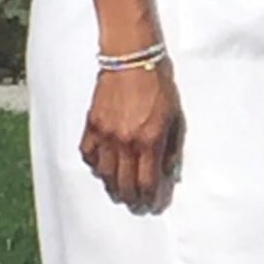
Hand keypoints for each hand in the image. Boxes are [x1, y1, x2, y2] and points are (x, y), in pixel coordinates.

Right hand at [80, 58, 181, 207]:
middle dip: (131, 200)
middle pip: (124, 185)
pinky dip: (95, 166)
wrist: (131, 59)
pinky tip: (103, 168)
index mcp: (149, 141)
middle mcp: (125, 142)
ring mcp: (105, 134)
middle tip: (136, 205)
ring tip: (119, 192)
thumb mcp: (175, 117)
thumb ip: (172, 148)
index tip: (152, 205)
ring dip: (113, 187)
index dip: (150, 199)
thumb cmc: (158, 85)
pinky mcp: (92, 125)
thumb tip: (168, 172)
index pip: (147, 183)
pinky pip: (88, 155)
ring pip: (104, 175)